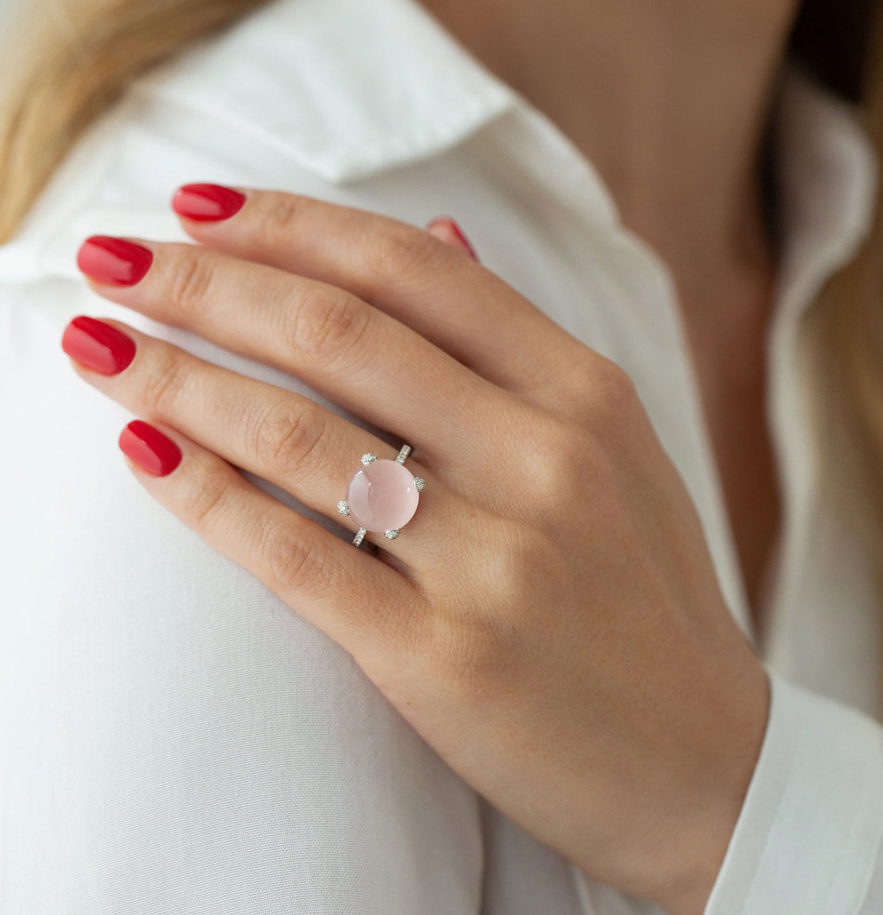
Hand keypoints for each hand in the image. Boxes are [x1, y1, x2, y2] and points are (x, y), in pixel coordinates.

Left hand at [62, 183, 769, 914]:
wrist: (705, 761)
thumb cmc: (647, 598)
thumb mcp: (616, 451)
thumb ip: (520, 344)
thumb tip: (442, 233)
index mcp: (586, 395)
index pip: (414, 270)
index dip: (291, 223)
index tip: (196, 204)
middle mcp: (546, 462)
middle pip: (343, 336)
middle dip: (206, 283)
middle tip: (111, 256)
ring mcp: (499, 562)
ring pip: (304, 440)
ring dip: (177, 379)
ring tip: (95, 343)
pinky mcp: (447, 659)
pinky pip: (301, 557)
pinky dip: (208, 497)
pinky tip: (144, 451)